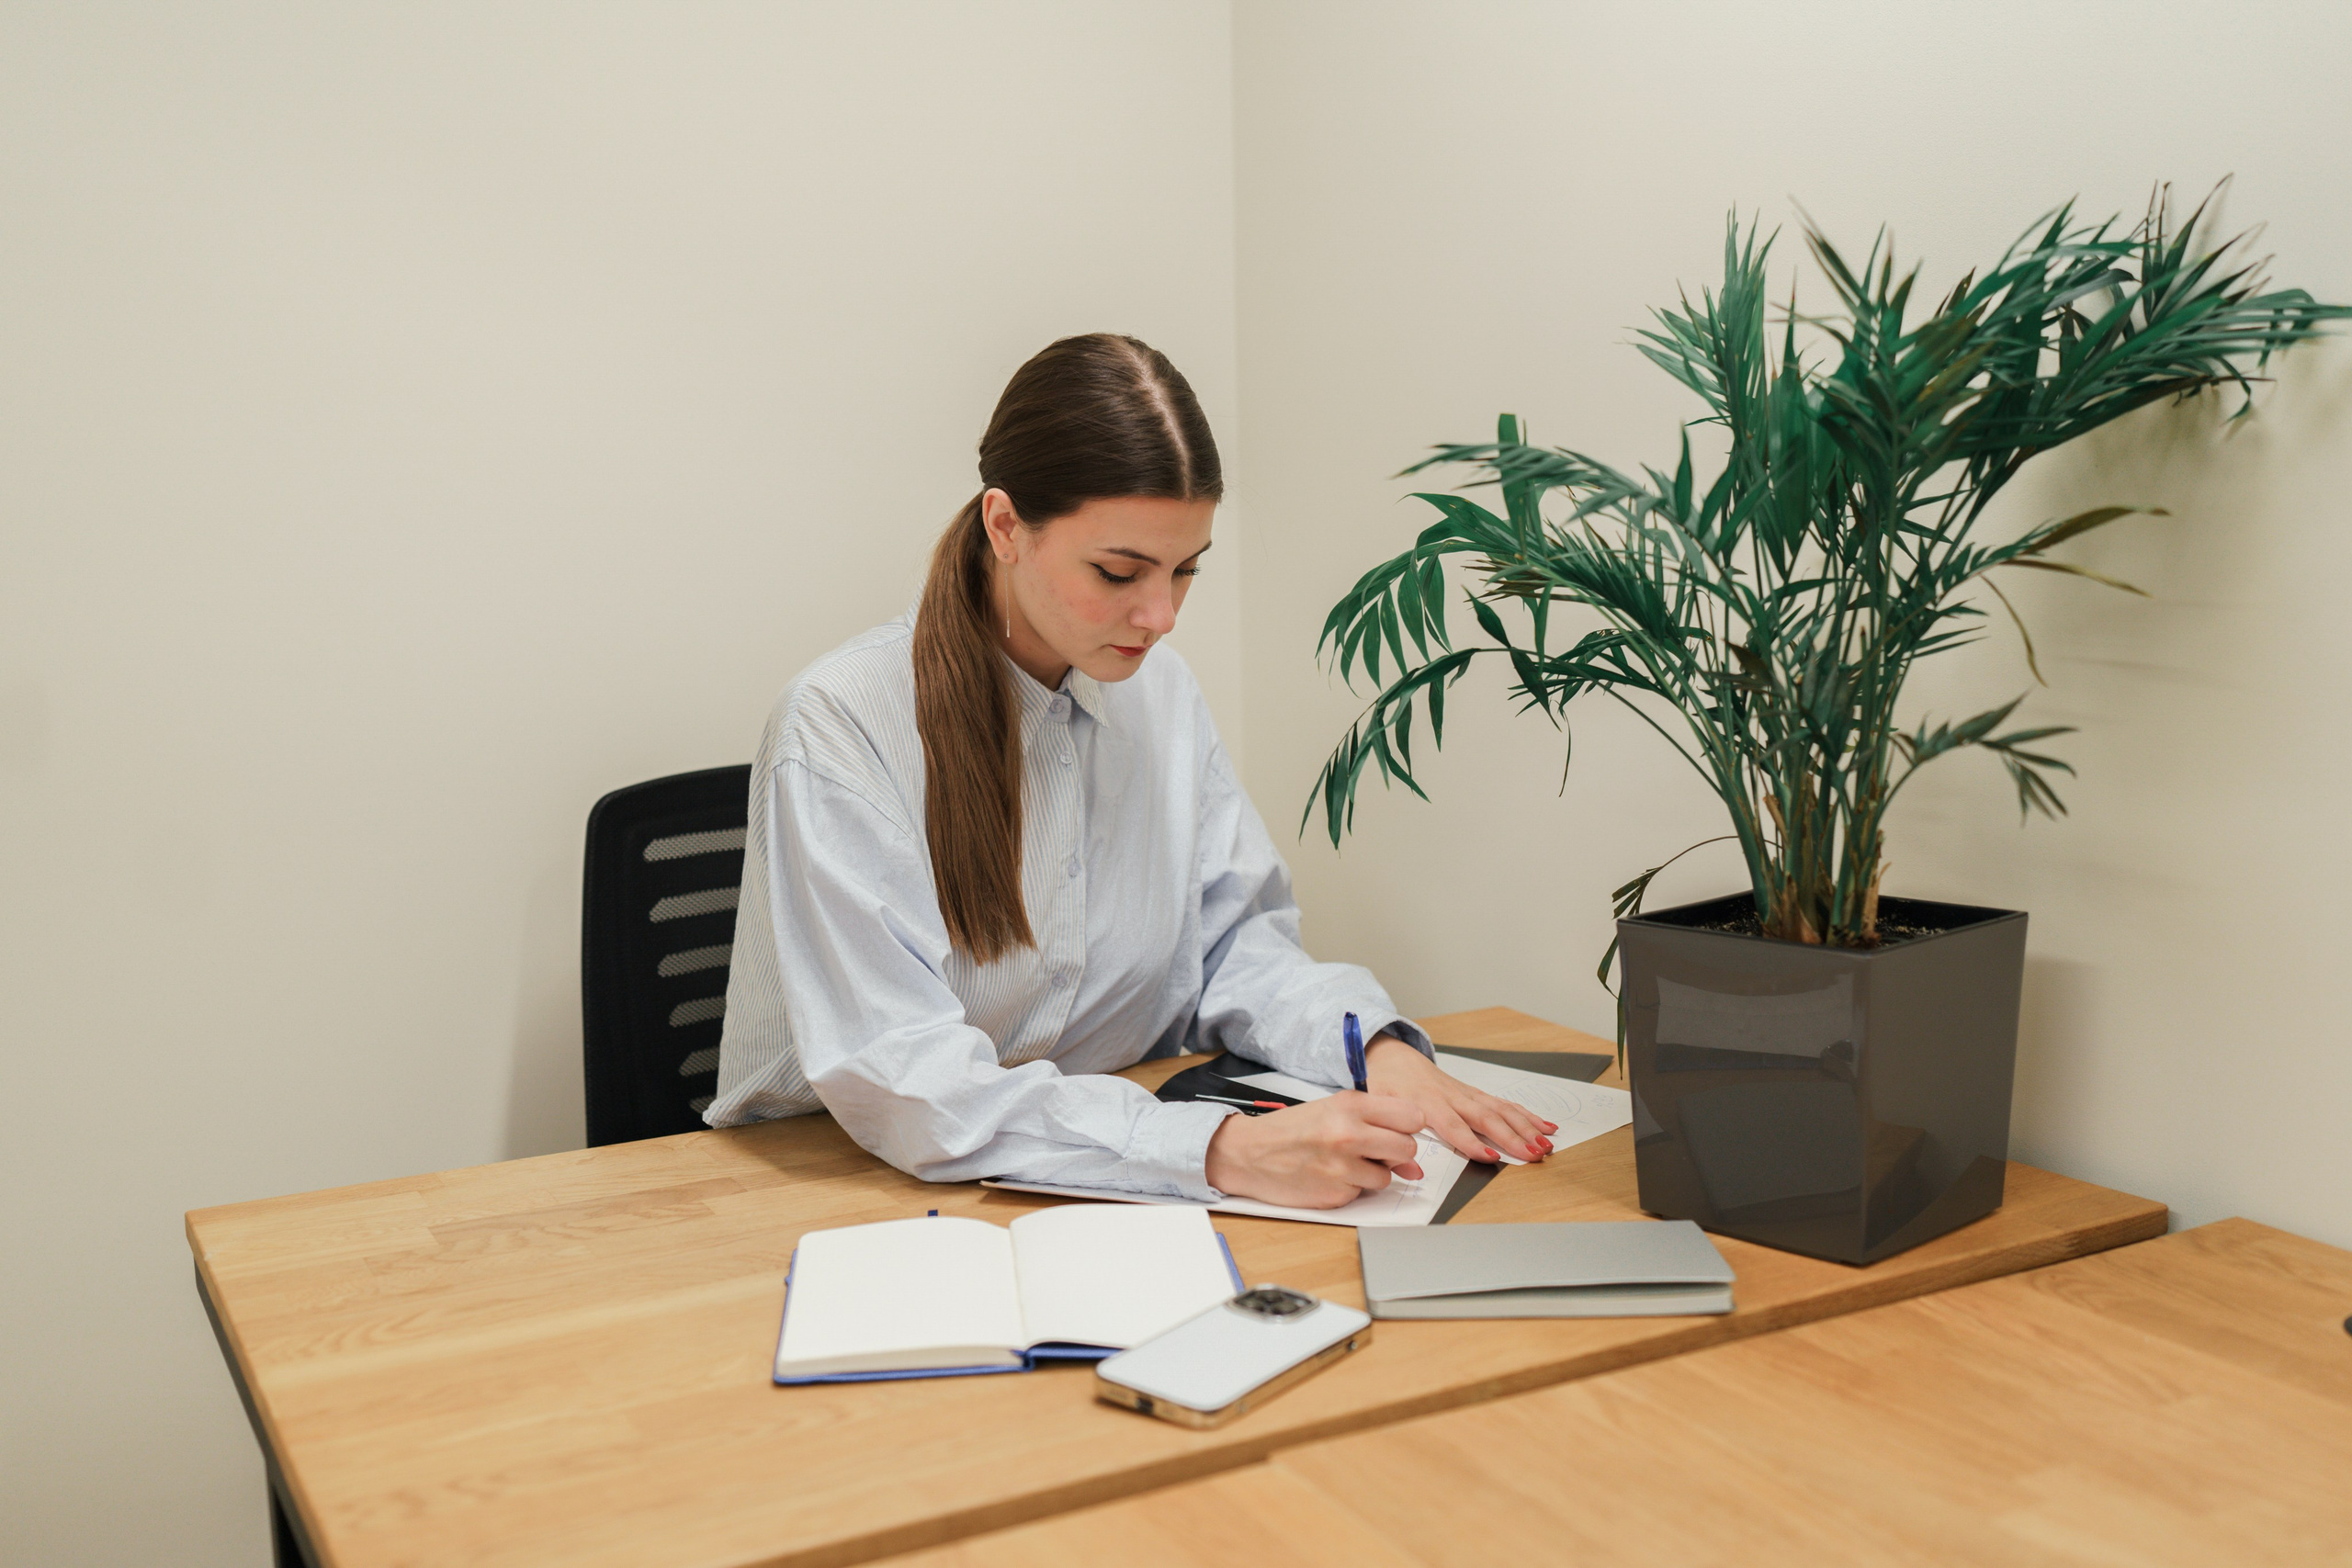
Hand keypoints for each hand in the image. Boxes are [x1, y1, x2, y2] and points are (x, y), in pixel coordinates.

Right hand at [1203, 1092, 1427, 1208]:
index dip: (1407, 1126)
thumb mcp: (1332, 1112)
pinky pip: (1362, 1193)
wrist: (1249, 1153)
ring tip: (1344, 1163)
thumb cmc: (1291, 1130)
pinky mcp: (1335, 1193)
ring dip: (1372, 1174)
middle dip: (1396, 1154)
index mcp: (1350, 1105)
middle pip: (1408, 1148)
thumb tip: (1413, 1166)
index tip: (1396, 1130)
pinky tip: (1329, 1176)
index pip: (1412, 1116)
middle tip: (1373, 1151)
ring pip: (1388, 1176)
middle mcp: (1349, 1133)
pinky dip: (1351, 1188)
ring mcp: (1342, 1166)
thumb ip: (1375, 1127)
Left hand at [1365, 1035, 1557, 1164]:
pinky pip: (1504, 1103)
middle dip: (1512, 1137)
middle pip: (1486, 1118)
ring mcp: (1466, 1093)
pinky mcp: (1474, 1093)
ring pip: (1500, 1109)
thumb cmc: (1384, 1085)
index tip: (1491, 1158)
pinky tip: (1545, 1125)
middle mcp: (1451, 1096)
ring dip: (1525, 1127)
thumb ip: (1391, 1137)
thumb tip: (1409, 1169)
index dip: (1471, 1143)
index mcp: (1426, 1102)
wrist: (1391, 1056)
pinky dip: (1526, 1114)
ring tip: (1545, 1144)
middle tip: (1533, 1154)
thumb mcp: (1376, 1109)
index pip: (1453, 1125)